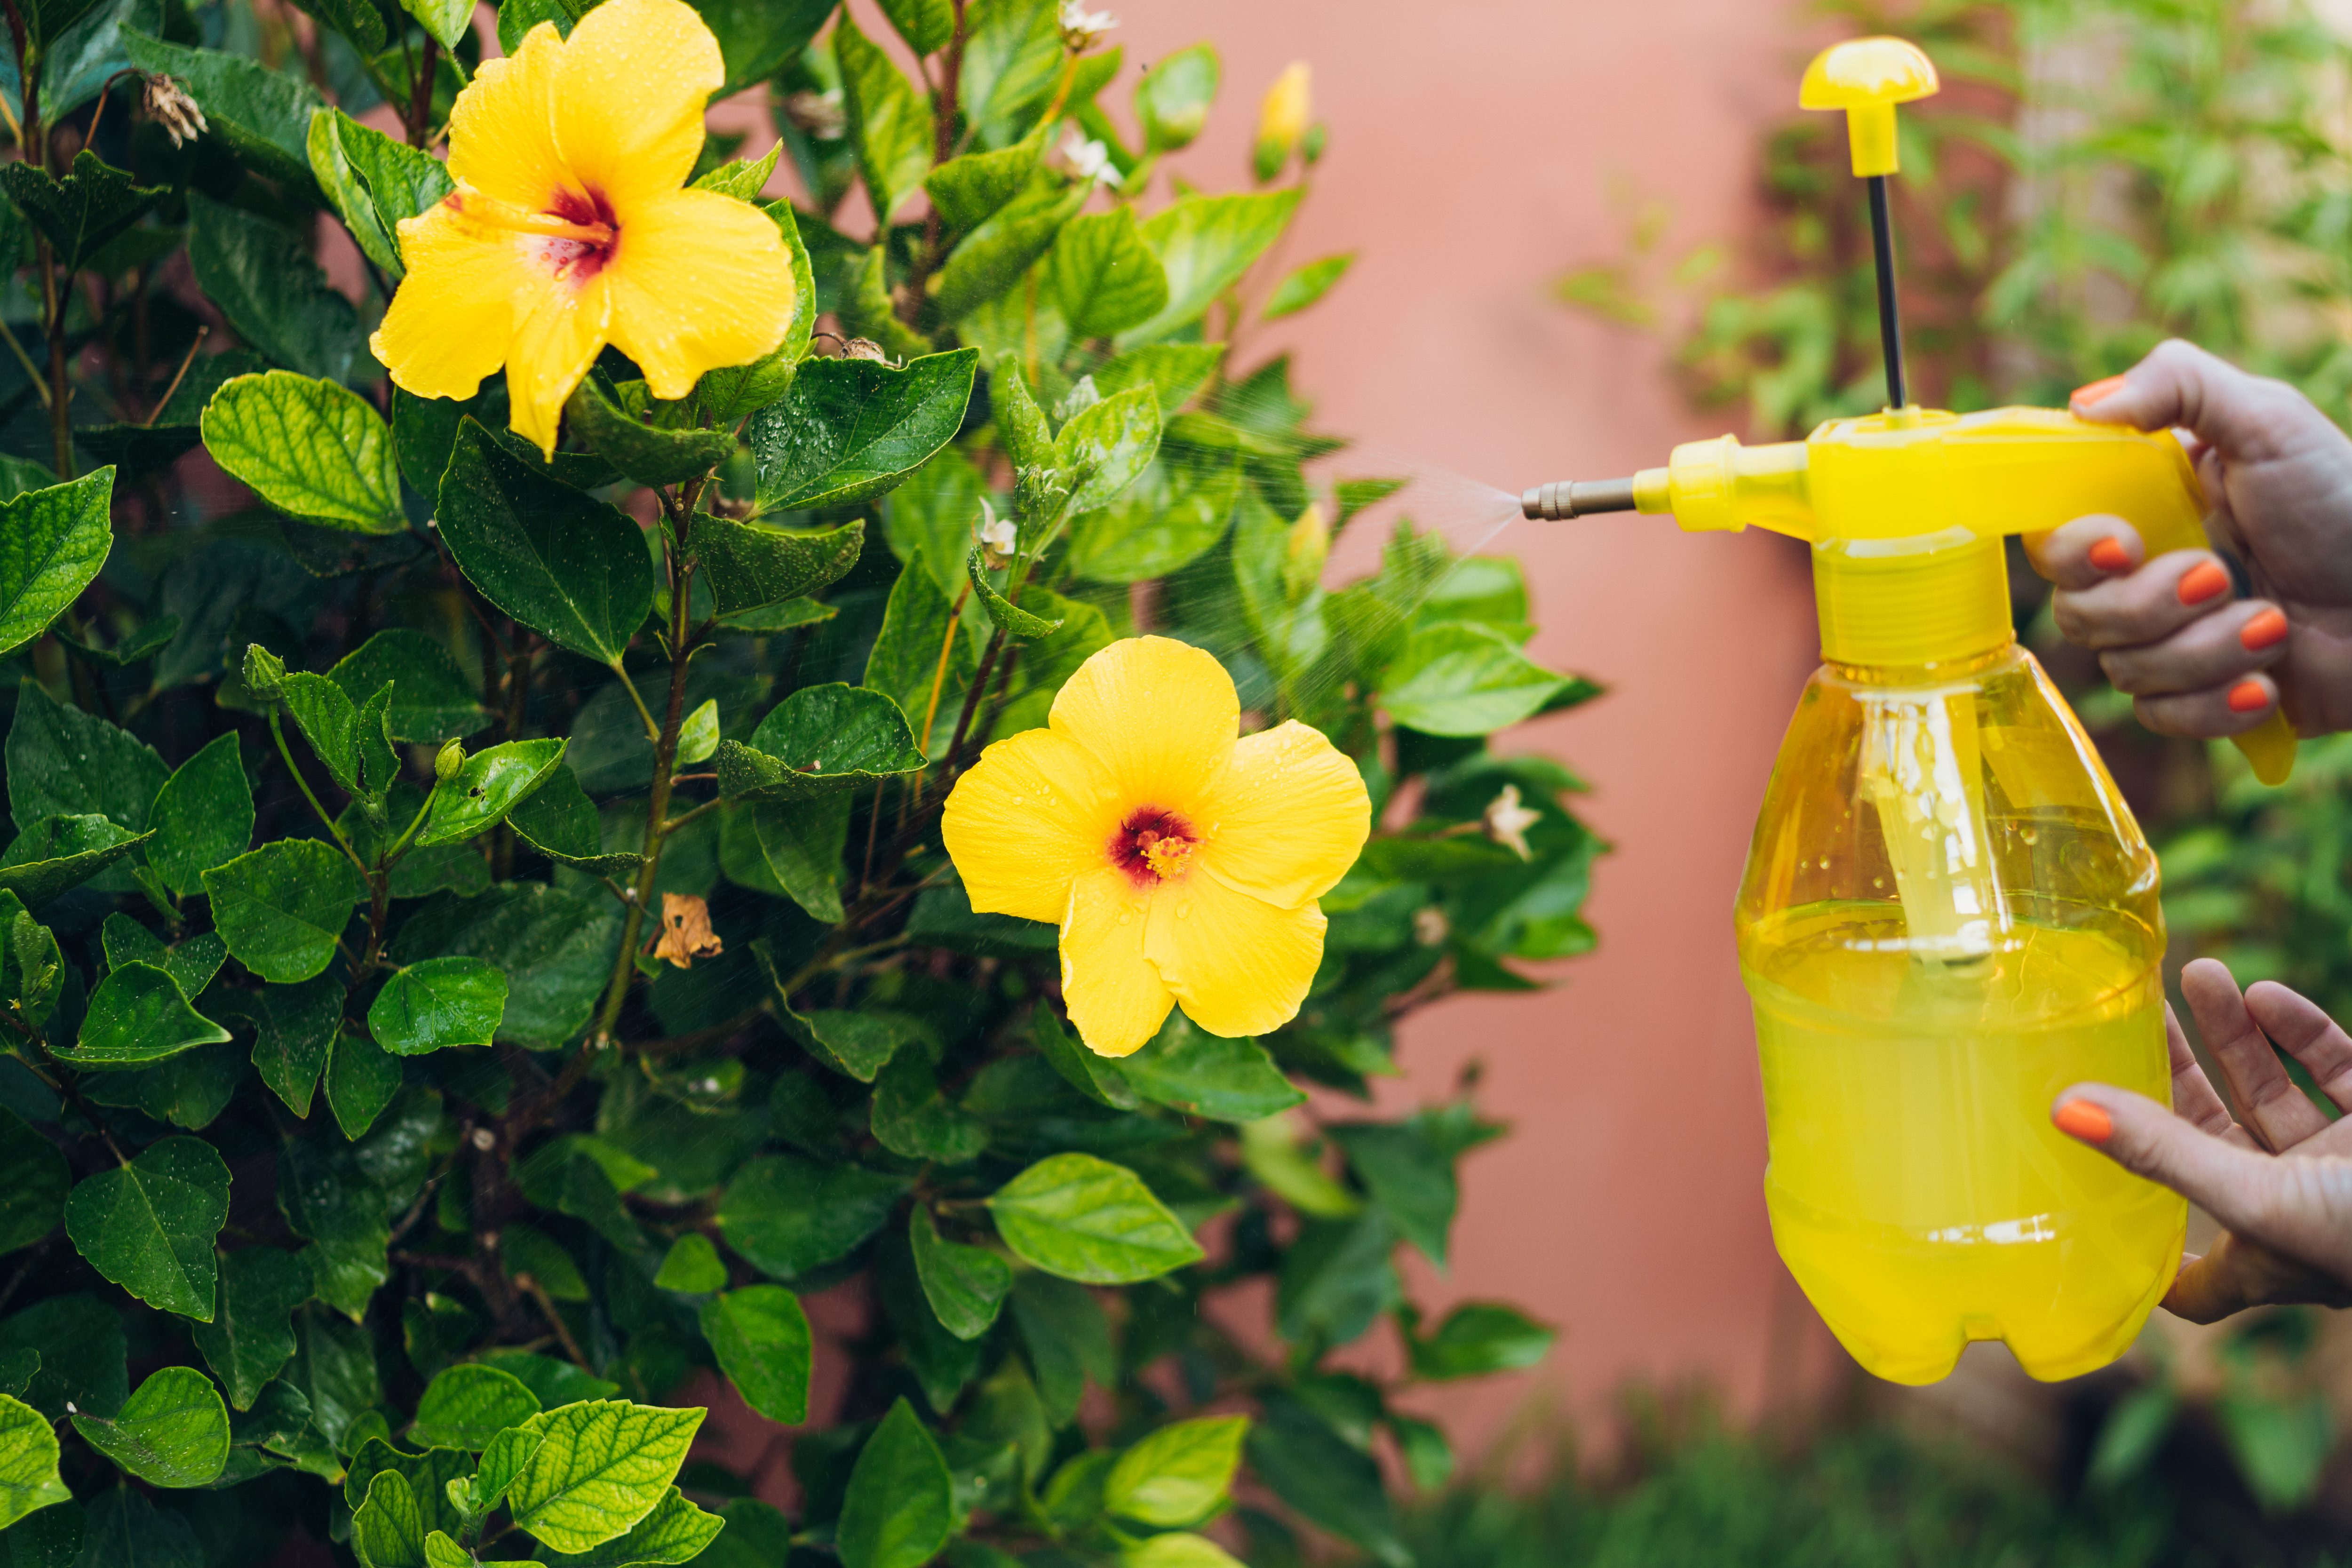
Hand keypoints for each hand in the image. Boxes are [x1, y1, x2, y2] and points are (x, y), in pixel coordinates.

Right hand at [2023, 339, 2351, 738]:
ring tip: (2277, 626)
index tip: (2125, 545)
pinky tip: (2268, 684)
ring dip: (2206, 651)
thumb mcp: (2270, 421)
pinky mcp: (2200, 700)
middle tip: (2225, 577)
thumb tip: (2083, 404)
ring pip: (2125, 671)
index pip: (2054, 539)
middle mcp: (2144, 578)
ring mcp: (2170, 643)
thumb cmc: (2345, 503)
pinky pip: (2164, 719)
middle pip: (2076, 613)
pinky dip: (2216, 706)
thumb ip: (2177, 384)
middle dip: (2148, 606)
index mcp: (2146, 511)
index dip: (2073, 551)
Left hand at [2051, 957, 2351, 1322]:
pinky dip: (2301, 1032)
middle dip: (2173, 1084)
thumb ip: (2163, 1153)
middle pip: (2214, 1146)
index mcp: (2269, 1252)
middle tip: (2129, 1020)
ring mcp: (2349, 1163)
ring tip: (2191, 974)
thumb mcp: (2259, 1196)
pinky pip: (2338, 1070)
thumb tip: (2062, 1113)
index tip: (2094, 1231)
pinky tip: (2265, 994)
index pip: (2198, 1282)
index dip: (2151, 1265)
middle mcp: (2302, 1209)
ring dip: (2234, 1035)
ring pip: (2273, 1092)